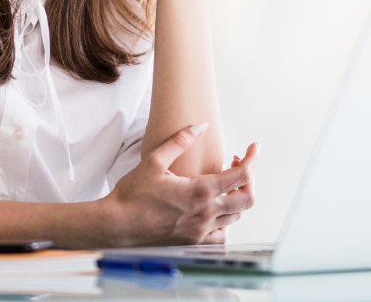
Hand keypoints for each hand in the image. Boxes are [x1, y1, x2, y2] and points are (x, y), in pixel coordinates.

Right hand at [101, 124, 258, 246]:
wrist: (116, 226)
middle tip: (236, 165)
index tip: (253, 148)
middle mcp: (205, 213)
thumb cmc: (132, 194)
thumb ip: (180, 141)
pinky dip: (226, 222)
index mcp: (200, 191)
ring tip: (223, 184)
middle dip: (249, 178)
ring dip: (237, 198)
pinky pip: (222, 235)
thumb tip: (201, 126)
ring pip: (236, 216)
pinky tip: (214, 211)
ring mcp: (201, 231)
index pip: (242, 175)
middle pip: (247, 198)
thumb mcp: (154, 161)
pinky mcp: (193, 243)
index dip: (253, 159)